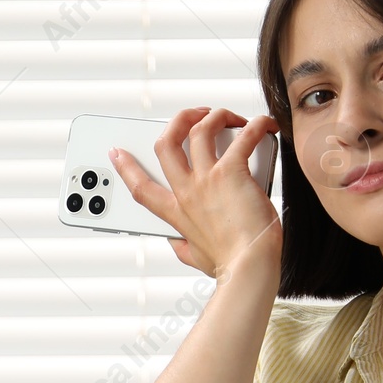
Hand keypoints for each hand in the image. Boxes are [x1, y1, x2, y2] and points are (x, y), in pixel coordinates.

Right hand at [106, 106, 281, 280]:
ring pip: (200, 129)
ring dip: (216, 115)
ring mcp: (207, 180)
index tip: (117, 153)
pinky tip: (264, 125)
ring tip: (232, 118)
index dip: (126, 168)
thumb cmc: (230, 264)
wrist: (249, 267)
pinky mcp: (232, 172)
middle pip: (166, 143)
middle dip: (178, 120)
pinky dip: (256, 125)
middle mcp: (188, 191)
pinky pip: (244, 136)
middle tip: (194, 115)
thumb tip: (175, 243)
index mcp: (177, 212)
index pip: (141, 187)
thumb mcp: (196, 258)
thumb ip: (182, 248)